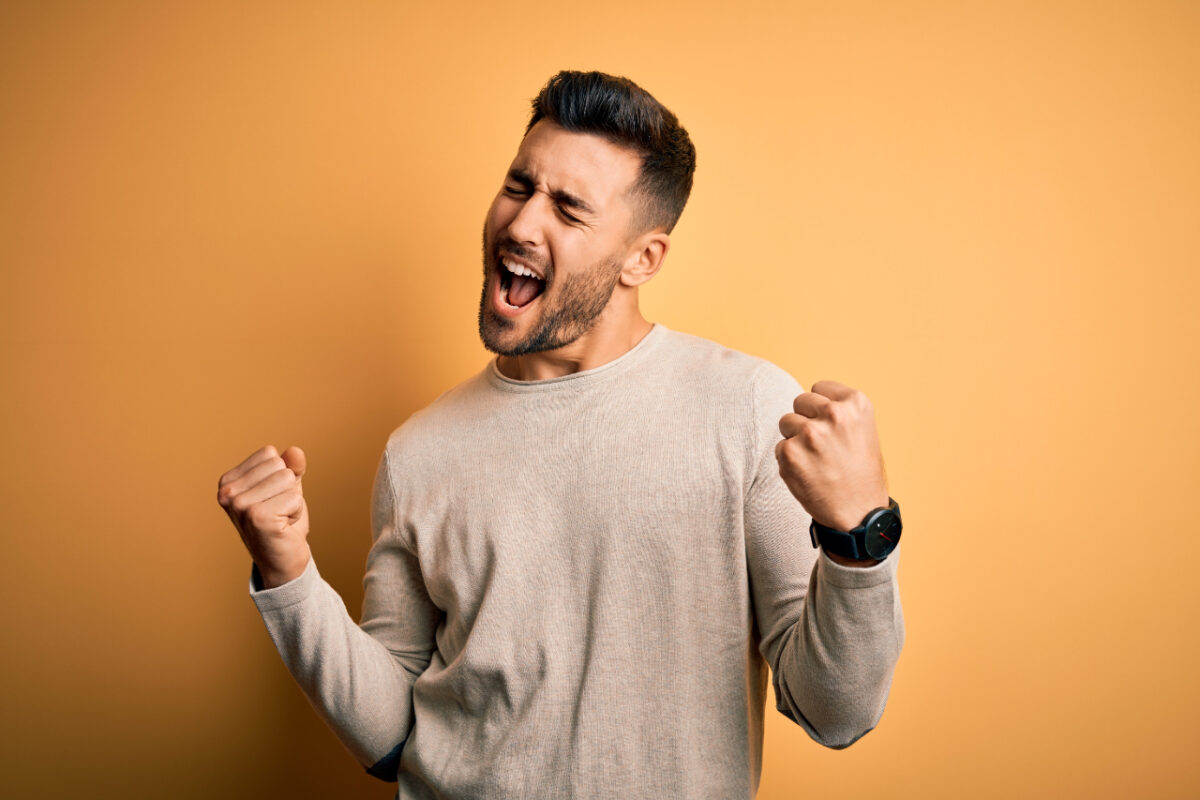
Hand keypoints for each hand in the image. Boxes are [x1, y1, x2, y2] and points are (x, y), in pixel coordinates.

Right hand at [217, 445, 310, 587]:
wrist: (283, 560)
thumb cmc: (283, 521)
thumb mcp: (287, 487)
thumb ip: (291, 466)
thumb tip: (295, 451)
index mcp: (227, 481)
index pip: (269, 453)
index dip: (279, 475)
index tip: (272, 498)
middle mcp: (227, 492)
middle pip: (279, 464)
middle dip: (288, 488)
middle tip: (278, 511)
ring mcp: (239, 505)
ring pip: (287, 479)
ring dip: (292, 500)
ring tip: (280, 518)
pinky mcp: (257, 517)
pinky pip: (294, 498)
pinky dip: (296, 512)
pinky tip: (282, 527)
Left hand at [775, 380, 889, 537]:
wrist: (859, 513)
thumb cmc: (860, 472)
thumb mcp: (862, 430)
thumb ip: (838, 409)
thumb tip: (806, 401)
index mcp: (856, 403)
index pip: (819, 388)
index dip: (821, 409)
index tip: (832, 428)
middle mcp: (834, 414)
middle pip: (799, 401)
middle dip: (806, 420)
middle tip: (823, 447)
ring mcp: (810, 433)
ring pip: (786, 422)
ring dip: (796, 439)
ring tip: (817, 460)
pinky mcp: (790, 453)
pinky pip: (780, 447)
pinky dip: (789, 460)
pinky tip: (809, 473)